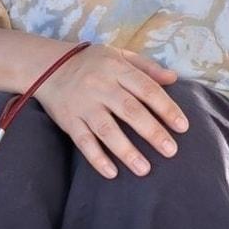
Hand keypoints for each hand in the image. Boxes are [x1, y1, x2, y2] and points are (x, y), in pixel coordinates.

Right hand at [34, 44, 188, 178]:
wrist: (46, 67)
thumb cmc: (91, 62)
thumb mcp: (119, 55)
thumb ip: (147, 67)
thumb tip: (174, 78)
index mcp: (117, 68)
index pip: (147, 89)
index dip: (166, 107)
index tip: (182, 126)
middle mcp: (101, 86)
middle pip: (130, 111)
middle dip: (152, 132)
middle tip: (171, 151)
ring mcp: (84, 104)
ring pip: (107, 130)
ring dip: (126, 151)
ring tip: (145, 169)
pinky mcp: (69, 120)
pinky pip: (83, 141)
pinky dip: (97, 158)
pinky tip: (111, 173)